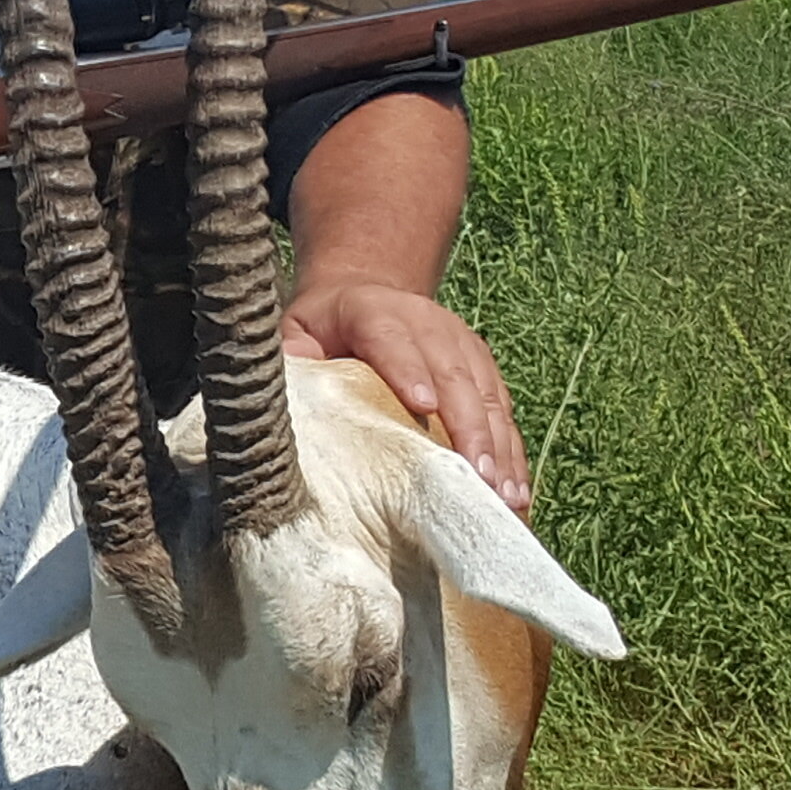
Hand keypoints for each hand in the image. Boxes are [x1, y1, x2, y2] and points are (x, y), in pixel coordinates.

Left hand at [283, 279, 528, 512]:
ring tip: (505, 496)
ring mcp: (461, 346)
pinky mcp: (483, 369)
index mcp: (371, 311)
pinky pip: (503, 412)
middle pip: (453, 374)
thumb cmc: (321, 329)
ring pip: (487, 396)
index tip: (422, 405)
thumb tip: (273, 407)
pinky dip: (511, 453)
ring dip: (498, 448)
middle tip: (477, 476)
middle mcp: (426, 323)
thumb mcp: (294, 334)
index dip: (407, 369)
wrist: (365, 293)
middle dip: (467, 427)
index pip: (390, 338)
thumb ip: (289, 363)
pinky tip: (516, 493)